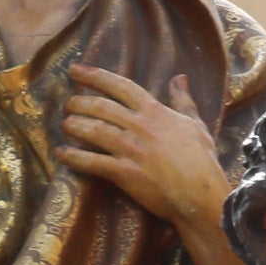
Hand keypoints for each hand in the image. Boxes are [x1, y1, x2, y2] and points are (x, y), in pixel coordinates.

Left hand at [58, 63, 226, 231]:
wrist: (203, 194)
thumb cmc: (203, 160)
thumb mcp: (196, 124)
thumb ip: (183, 101)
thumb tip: (179, 78)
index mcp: (156, 112)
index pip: (121, 86)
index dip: (96, 76)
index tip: (75, 70)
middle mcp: (140, 126)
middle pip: (100, 106)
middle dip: (78, 103)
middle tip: (69, 105)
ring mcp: (130, 149)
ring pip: (92, 130)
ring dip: (73, 125)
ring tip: (65, 125)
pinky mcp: (124, 172)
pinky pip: (91, 161)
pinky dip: (73, 157)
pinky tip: (62, 153)